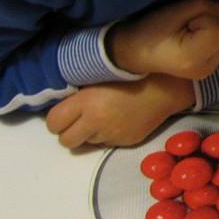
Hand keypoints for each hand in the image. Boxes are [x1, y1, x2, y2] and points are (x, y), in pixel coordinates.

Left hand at [45, 74, 194, 147]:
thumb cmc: (131, 75)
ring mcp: (111, 135)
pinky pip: (107, 143)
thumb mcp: (98, 78)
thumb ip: (78, 94)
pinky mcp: (126, 142)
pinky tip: (119, 121)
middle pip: (66, 140)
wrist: (165, 86)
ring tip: (103, 117)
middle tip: (79, 120)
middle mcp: (96, 122)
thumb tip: (62, 105)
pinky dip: (108, 135)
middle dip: (69, 132)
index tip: (65, 113)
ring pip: (86, 143)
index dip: (57, 119)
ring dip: (90, 133)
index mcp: (86, 103)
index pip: (53, 123)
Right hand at [107, 0, 218, 78]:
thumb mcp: (173, 11)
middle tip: (190, 25)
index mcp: (195, 57)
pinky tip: (195, 40)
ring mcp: (210, 70)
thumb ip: (202, 6)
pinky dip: (214, 37)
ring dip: (215, 29)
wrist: (135, 52)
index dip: (206, 19)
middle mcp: (207, 68)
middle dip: (214, 23)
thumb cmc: (151, 30)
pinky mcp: (210, 68)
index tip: (187, 23)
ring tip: (192, 32)